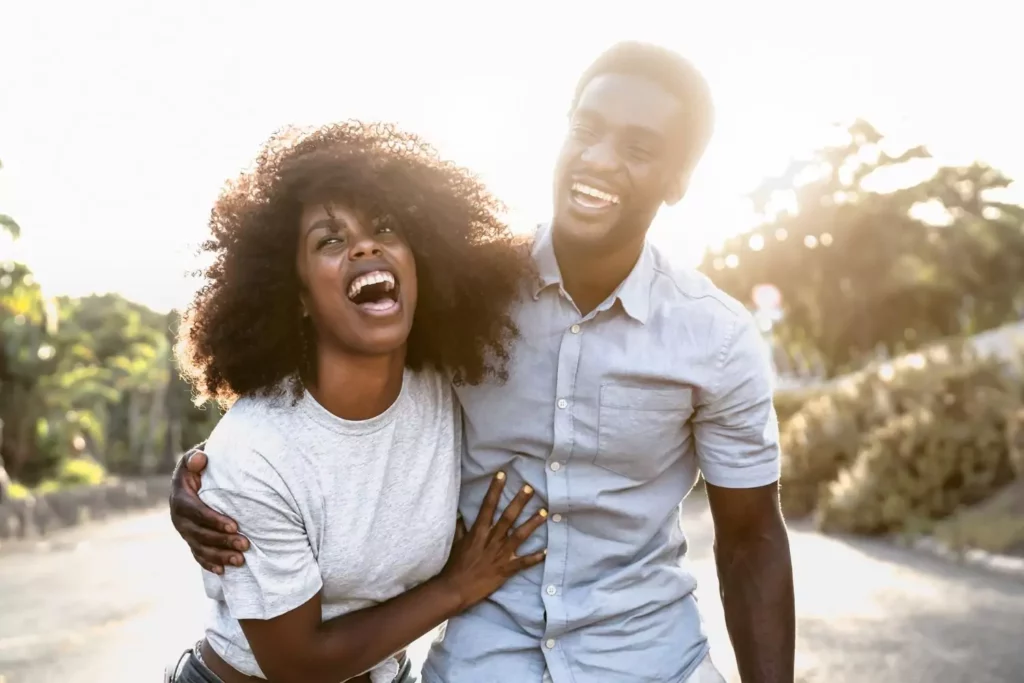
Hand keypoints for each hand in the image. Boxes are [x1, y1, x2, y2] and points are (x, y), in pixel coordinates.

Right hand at [169, 447, 248, 573]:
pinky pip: (198, 554)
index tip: (234, 526)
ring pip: (199, 547)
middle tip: (245, 545)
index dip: (213, 520)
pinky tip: (223, 571)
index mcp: (180, 497)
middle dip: (222, 541)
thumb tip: (200, 459)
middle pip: (199, 533)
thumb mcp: (197, 457)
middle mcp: (178, 516)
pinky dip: (209, 563)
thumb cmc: (203, 465)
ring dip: (219, 555)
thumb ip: (197, 458)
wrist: (196, 476)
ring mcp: (184, 530)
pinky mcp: (190, 538)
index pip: (196, 512)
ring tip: (240, 560)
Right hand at [437, 472, 546, 609]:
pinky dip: (535, 558)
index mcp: (478, 532)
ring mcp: (500, 554)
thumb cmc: (454, 566)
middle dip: (519, 502)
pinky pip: (523, 563)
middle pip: (508, 517)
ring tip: (545, 512)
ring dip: (532, 523)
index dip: (495, 489)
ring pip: (520, 536)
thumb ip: (461, 527)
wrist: (455, 589)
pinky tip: (546, 551)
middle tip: (530, 488)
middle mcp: (491, 540)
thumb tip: (461, 513)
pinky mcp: (506, 569)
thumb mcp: (456, 543)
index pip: (488, 506)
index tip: (502, 474)